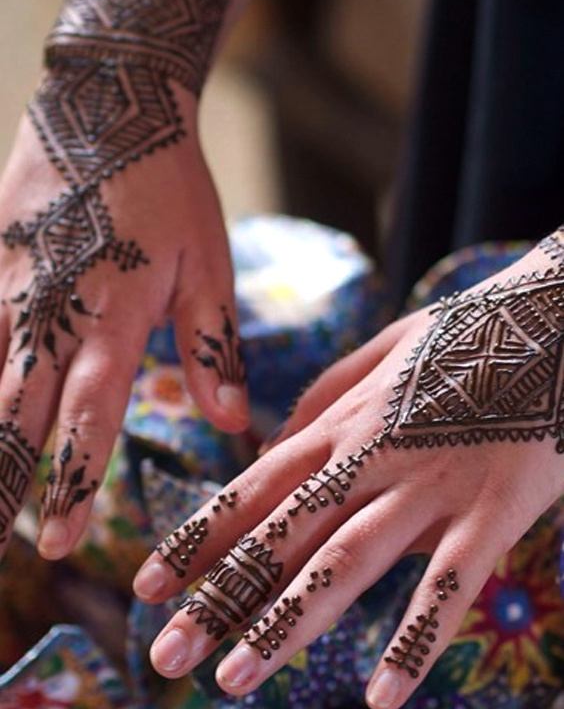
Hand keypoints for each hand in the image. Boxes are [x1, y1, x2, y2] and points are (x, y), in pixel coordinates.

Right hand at [0, 0, 248, 563]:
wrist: (111, 109)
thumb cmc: (169, 191)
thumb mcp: (208, 265)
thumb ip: (213, 347)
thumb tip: (234, 421)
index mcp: (114, 317)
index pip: (88, 416)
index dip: (73, 482)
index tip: (61, 542)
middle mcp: (52, 312)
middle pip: (17, 414)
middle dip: (3, 485)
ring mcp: (10, 288)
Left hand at [133, 232, 563, 707]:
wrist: (550, 317)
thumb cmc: (463, 335)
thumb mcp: (382, 349)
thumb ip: (324, 393)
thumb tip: (272, 440)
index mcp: (343, 421)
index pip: (254, 488)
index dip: (198, 539)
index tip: (148, 586)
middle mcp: (371, 457)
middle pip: (282, 535)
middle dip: (220, 598)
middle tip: (167, 655)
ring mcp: (429, 486)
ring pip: (345, 562)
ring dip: (288, 624)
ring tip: (235, 679)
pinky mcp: (491, 510)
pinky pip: (448, 587)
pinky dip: (415, 642)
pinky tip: (382, 699)